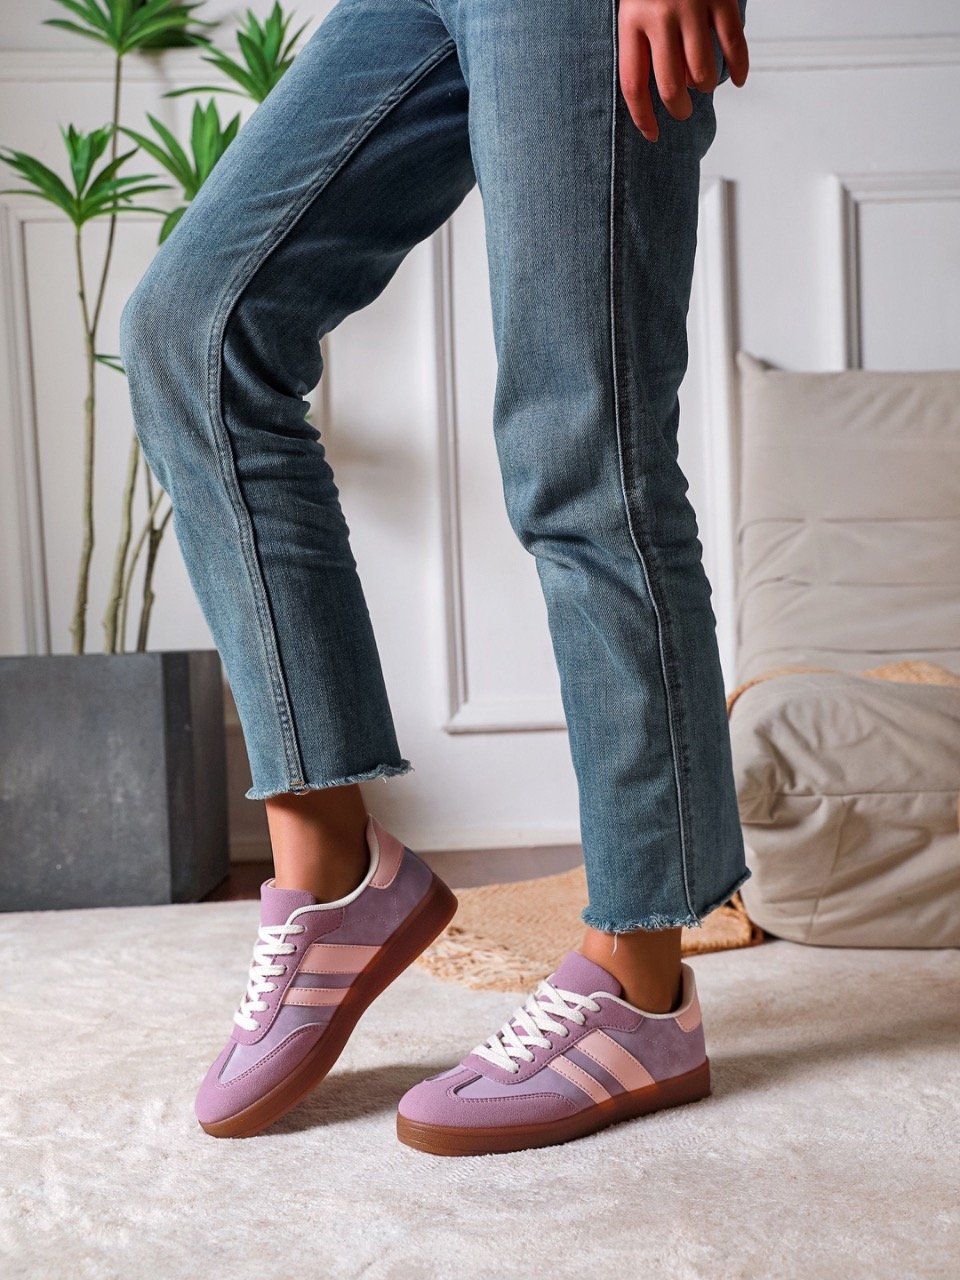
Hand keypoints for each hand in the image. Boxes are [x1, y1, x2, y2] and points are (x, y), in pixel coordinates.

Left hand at [618, 0, 748, 141]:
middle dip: (679, 109)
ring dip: (705, 87)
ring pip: (702, 73)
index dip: (643, 117)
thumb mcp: (634, 3)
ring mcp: (693, 7)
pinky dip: (739, 68)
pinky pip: (733, 44)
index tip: (652, 134)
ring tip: (703, 84)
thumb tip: (666, 84)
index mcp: (632, 19)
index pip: (633, 84)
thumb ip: (642, 39)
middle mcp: (661, 16)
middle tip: (682, 110)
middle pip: (670, 87)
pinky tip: (737, 79)